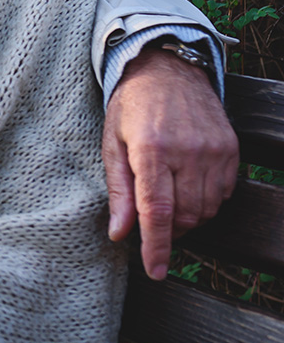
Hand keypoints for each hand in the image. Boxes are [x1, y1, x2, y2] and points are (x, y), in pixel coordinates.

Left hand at [103, 46, 238, 279]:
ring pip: (205, 210)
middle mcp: (187, 152)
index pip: (157, 212)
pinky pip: (222, 194)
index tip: (155, 272)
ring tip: (166, 200)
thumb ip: (118, 190)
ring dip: (186, 218)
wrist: (168, 70)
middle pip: (184, 217)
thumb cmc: (132, 107)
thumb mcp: (112, 142)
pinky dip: (205, 201)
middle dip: (167, 232)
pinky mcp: (230, 150)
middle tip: (150, 224)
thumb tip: (119, 233)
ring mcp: (213, 151)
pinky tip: (187, 185)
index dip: (156, 247)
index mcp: (151, 149)